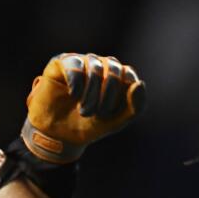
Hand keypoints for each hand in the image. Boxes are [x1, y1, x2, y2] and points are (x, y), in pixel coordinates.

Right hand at [22, 52, 144, 163]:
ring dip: (91, 94)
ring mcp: (81, 62)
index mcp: (116, 76)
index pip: (127, 75)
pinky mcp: (61, 63)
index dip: (121, 95)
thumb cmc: (88, 126)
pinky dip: (77, 84)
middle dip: (106, 96)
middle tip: (96, 114)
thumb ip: (135, 106)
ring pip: (94, 68)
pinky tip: (73, 95)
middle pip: (113, 70)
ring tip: (84, 111)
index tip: (110, 113)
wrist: (58, 135)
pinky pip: (75, 66)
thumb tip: (140, 84)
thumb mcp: (117, 122)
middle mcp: (100, 64)